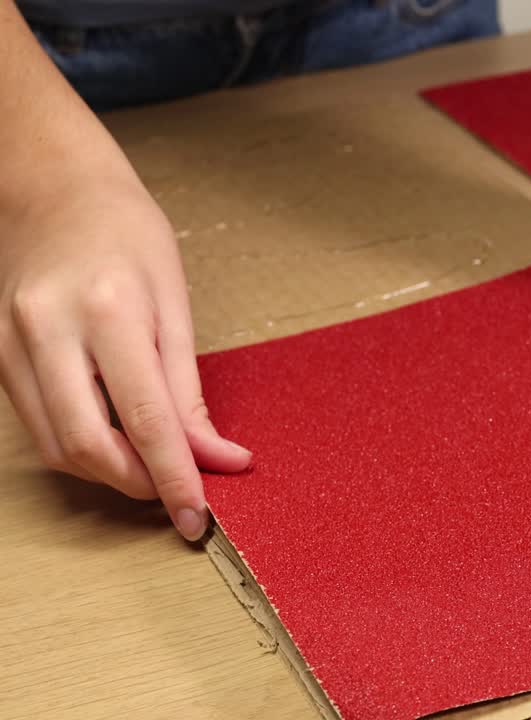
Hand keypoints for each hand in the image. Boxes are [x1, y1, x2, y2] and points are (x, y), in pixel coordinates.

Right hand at [0, 181, 250, 539]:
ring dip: (111, 472)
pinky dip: (81, 446)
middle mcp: (47, 331)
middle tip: (180, 493)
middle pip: (90, 445)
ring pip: (58, 446)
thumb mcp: (176, 300)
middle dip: (139, 484)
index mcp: (107, 310)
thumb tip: (214, 454)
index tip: (199, 513)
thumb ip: (189, 387)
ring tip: (154, 467)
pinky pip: (39, 426)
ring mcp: (10, 346)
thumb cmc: (126, 233)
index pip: (146, 418)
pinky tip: (115, 440)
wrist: (53, 189)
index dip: (174, 476)